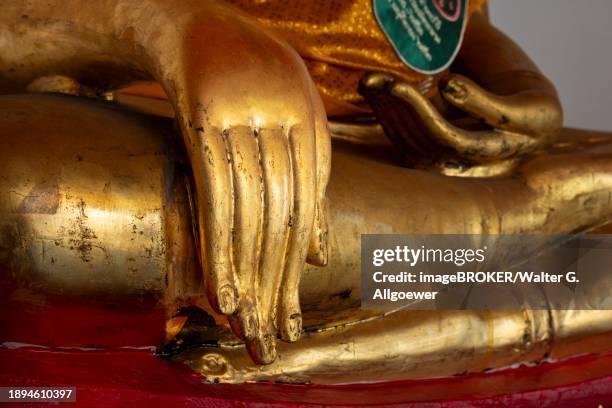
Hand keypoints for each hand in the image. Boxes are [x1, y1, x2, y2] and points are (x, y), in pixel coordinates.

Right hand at [172, 11, 330, 363]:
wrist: (187, 21)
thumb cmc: (242, 77)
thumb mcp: (286, 121)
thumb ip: (308, 183)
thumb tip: (318, 254)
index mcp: (311, 119)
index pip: (308, 208)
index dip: (298, 264)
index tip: (291, 310)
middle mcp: (286, 114)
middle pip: (284, 215)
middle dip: (278, 280)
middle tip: (273, 334)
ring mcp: (245, 110)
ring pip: (251, 208)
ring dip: (248, 271)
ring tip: (246, 322)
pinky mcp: (203, 108)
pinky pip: (215, 188)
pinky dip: (220, 242)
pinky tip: (222, 285)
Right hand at [359, 70, 561, 172]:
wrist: (535, 106)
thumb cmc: (479, 111)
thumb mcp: (441, 112)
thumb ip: (406, 107)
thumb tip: (365, 86)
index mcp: (444, 166)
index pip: (406, 146)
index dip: (384, 116)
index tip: (367, 85)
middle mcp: (472, 167)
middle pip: (425, 143)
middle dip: (397, 113)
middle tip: (377, 81)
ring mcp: (502, 148)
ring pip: (453, 139)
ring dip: (422, 111)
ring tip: (398, 84)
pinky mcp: (529, 123)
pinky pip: (495, 114)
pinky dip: (471, 100)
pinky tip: (447, 82)